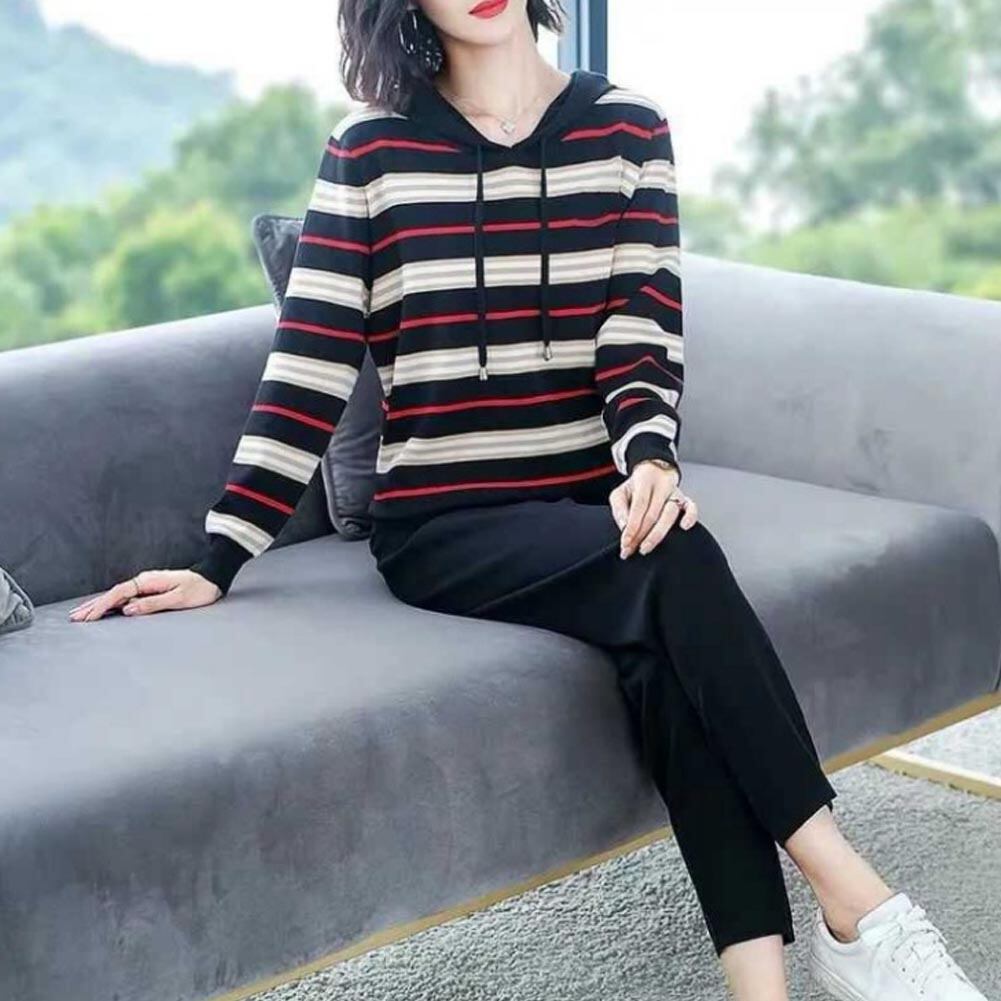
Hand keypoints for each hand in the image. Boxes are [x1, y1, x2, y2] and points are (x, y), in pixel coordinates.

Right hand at [68, 569, 221, 621]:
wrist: (212, 579)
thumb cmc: (198, 589)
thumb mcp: (177, 599)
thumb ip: (152, 604)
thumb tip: (128, 610)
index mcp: (148, 581)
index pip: (119, 594)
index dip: (101, 606)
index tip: (88, 617)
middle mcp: (144, 581)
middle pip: (113, 594)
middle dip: (94, 606)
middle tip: (75, 618)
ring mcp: (147, 585)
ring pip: (118, 596)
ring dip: (100, 605)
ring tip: (82, 614)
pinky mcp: (150, 589)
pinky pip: (127, 597)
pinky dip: (113, 604)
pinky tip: (104, 609)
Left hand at [609, 459, 698, 557]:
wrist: (653, 472)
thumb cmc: (636, 486)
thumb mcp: (620, 492)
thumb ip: (619, 508)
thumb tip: (624, 526)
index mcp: (644, 481)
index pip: (639, 505)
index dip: (632, 526)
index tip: (625, 542)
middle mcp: (662, 486)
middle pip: (654, 513)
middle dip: (641, 535)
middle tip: (631, 549)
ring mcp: (675, 493)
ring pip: (670, 514)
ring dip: (657, 534)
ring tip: (646, 547)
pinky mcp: (685, 500)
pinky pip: (691, 508)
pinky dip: (690, 517)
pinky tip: (683, 528)